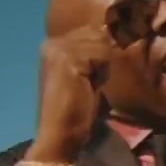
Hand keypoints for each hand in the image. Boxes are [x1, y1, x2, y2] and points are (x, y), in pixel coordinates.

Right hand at [31, 24, 117, 162]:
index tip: (91, 75)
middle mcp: (52, 42)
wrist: (60, 134)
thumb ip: (94, 54)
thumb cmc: (74, 109)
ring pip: (101, 44)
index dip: (101, 51)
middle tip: (89, 83)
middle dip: (102, 58)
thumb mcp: (85, 74)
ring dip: (103, 67)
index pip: (90, 31)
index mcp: (51, 44)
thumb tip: (114, 36)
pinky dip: (102, 73)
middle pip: (97, 35)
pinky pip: (102, 55)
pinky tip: (89, 88)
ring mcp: (59, 50)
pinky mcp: (69, 60)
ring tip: (88, 86)